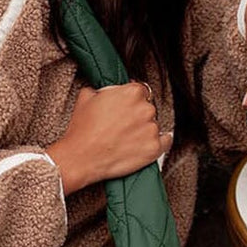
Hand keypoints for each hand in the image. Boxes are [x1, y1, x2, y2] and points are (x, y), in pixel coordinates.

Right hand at [46, 82, 171, 193]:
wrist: (81, 157)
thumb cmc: (82, 130)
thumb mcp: (86, 97)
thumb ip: (101, 89)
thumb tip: (105, 91)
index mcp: (132, 92)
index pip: (140, 90)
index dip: (132, 98)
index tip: (128, 105)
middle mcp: (145, 109)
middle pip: (148, 107)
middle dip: (137, 114)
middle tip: (123, 124)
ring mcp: (151, 129)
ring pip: (154, 125)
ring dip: (144, 129)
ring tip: (127, 137)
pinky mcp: (154, 148)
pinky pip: (166, 142)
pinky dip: (160, 142)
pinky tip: (150, 142)